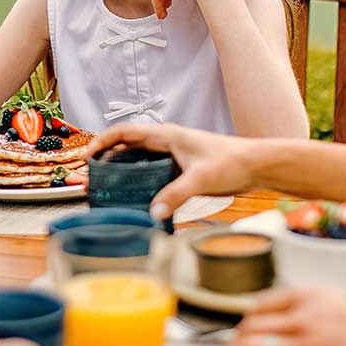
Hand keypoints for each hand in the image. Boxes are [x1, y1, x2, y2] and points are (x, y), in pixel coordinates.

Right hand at [85, 123, 256, 217]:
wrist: (257, 164)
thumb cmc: (232, 162)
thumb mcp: (200, 180)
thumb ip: (175, 196)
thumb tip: (153, 213)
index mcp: (167, 135)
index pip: (124, 132)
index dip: (102, 142)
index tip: (88, 157)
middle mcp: (167, 141)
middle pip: (127, 144)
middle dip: (107, 157)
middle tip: (93, 177)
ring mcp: (173, 153)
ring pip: (138, 157)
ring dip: (121, 168)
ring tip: (108, 186)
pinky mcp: (180, 166)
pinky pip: (151, 169)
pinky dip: (138, 178)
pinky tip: (136, 194)